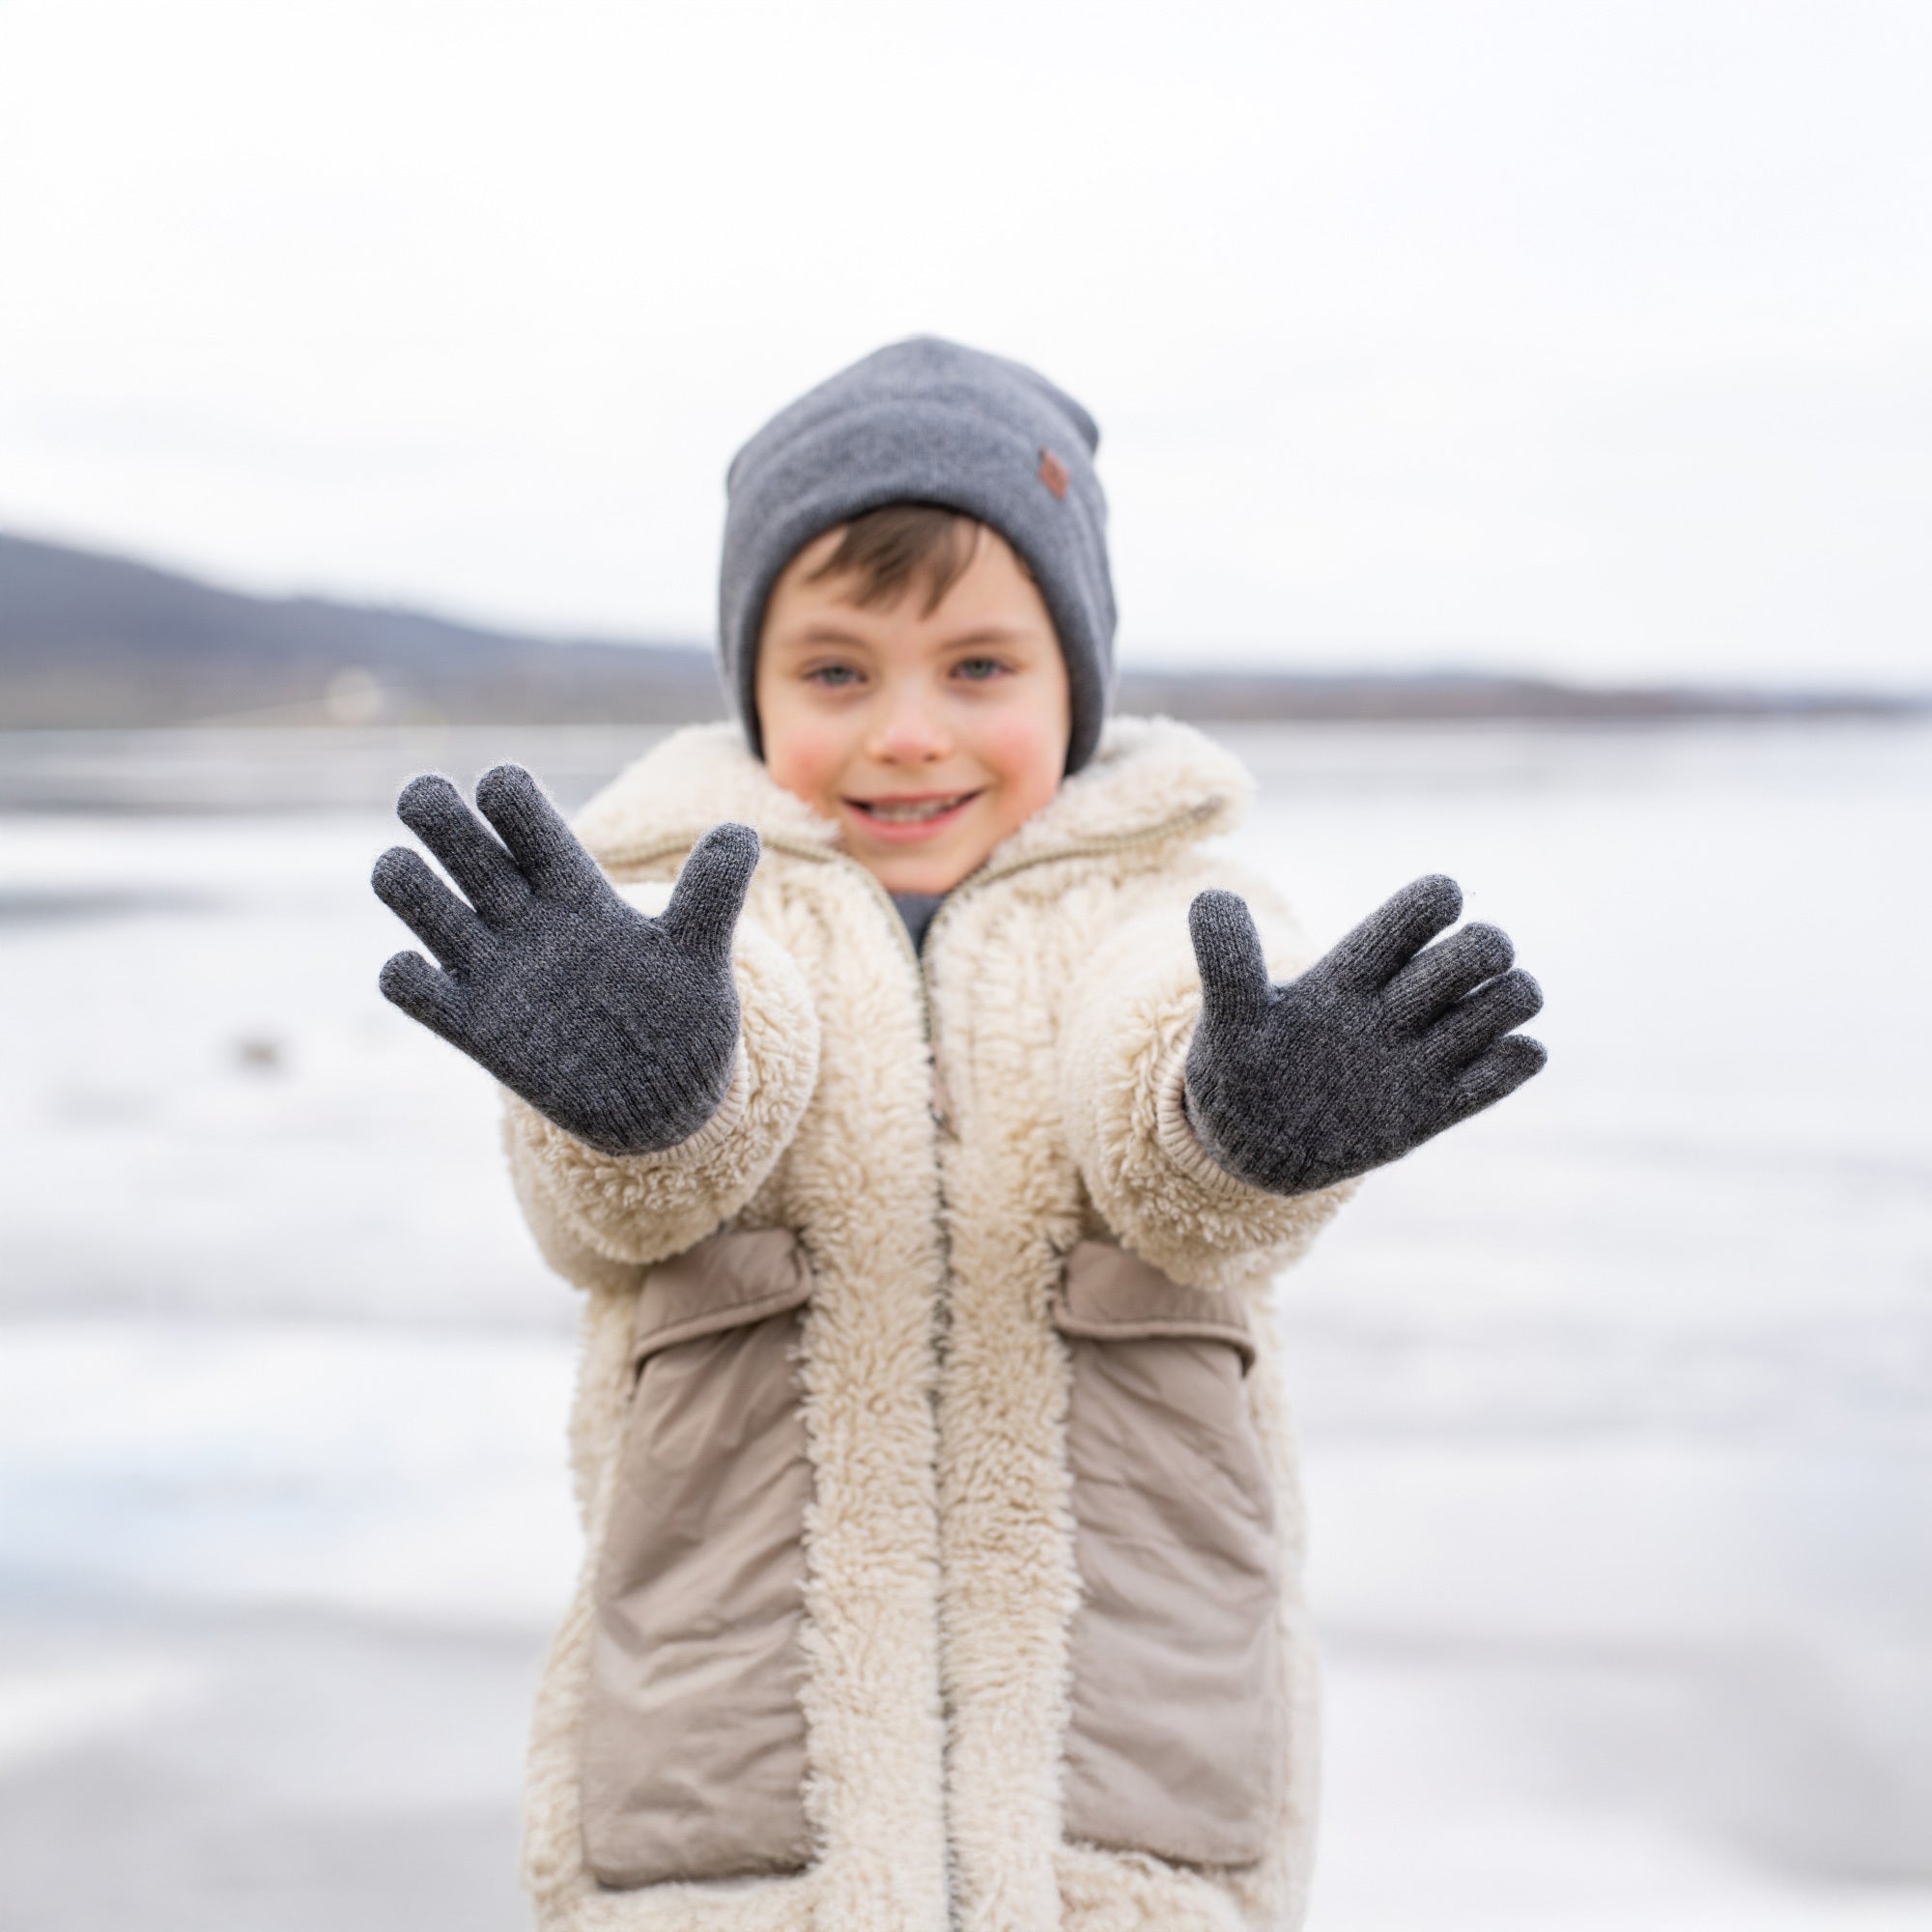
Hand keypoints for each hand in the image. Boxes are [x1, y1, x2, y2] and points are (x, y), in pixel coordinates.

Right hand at [372, 763, 759, 1156]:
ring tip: (404, 875)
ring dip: (403, 881)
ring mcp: (494, 970)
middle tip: (423, 797)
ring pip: (419, 901)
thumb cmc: (680, 1015)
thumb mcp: (699, 952)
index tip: (500, 788)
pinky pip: (409, 988)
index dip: (506, 798)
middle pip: (461, 845)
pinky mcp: (475, 1027)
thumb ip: (713, 893)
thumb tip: (742, 833)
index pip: (526, 820)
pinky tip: (419, 972)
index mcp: (575, 889)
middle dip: (435, 812)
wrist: (662, 1097)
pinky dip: (402, 974)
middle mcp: (525, 919)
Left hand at [1182, 875, 1545, 1194]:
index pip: (1417, 911)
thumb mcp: (1229, 1019)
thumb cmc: (1238, 1070)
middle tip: (1432, 994)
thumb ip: (1227, 961)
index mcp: (1355, 971)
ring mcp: (1424, 1054)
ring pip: (1509, 1000)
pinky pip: (1510, 1067)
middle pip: (1480, 949)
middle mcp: (1401, 1003)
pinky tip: (1482, 1068)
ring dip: (1506, 1003)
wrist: (1252, 1146)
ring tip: (1458, 1033)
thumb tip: (1212, 897)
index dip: (1434, 902)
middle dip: (1482, 952)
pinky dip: (1515, 1061)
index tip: (1432, 912)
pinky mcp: (1439, 1106)